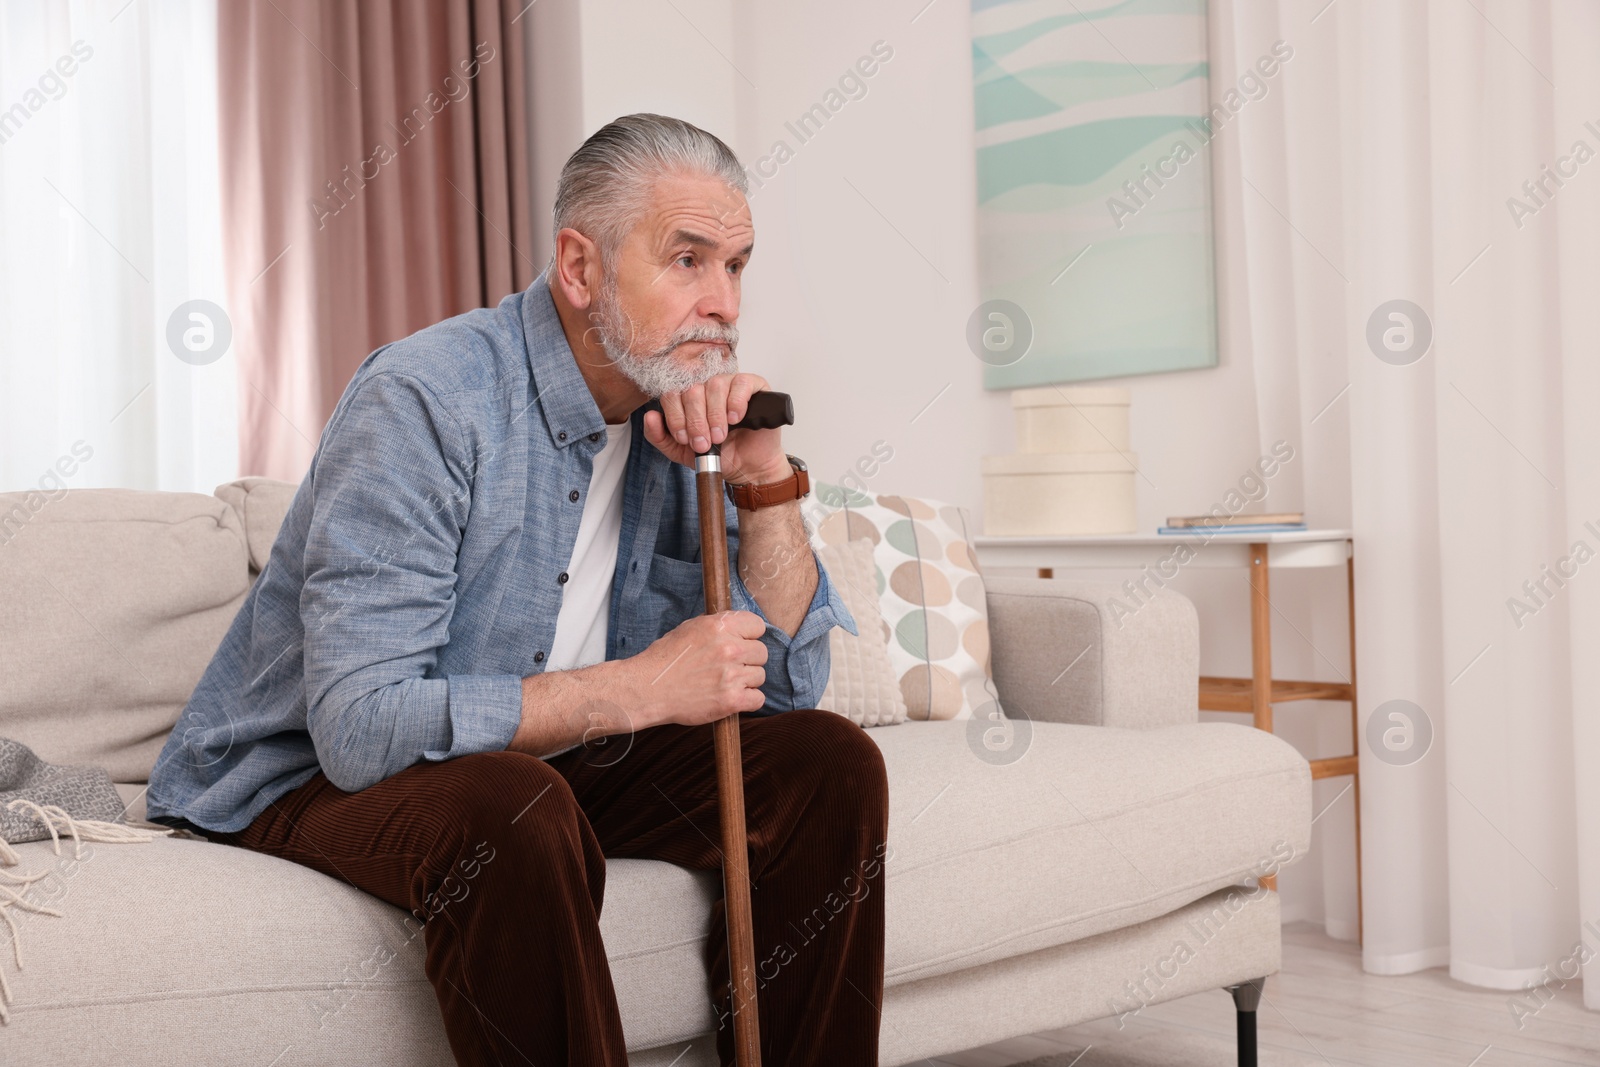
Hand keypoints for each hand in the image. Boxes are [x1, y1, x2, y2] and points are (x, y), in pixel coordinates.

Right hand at [625, 611, 769, 727]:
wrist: (648, 689)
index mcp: (720, 626)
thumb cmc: (665, 658)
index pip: (758, 625)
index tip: (741, 643)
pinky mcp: (731, 700)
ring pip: (760, 676)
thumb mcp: (690, 628)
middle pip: (762, 652)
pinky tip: (731, 697)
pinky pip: (758, 699)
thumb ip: (718, 625)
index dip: (749, 635)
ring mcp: (731, 675)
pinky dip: (748, 700)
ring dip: (746, 680)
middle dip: (748, 659)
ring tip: (724, 683)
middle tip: (729, 667)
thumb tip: (739, 626)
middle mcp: (729, 648)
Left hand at [641, 372, 789, 485]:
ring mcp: (729, 383)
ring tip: (720, 436)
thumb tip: (649, 416)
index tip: (684, 439)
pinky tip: (735, 419)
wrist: (747, 468)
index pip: (672, 393)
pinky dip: (735, 402)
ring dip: (715, 415)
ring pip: (714, 385)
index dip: (675, 416)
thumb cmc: (718, 455)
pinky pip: (741, 384)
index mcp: (688, 398)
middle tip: (703, 443)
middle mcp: (706, 386)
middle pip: (692, 390)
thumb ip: (660, 437)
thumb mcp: (681, 452)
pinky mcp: (753, 385)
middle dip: (695, 421)